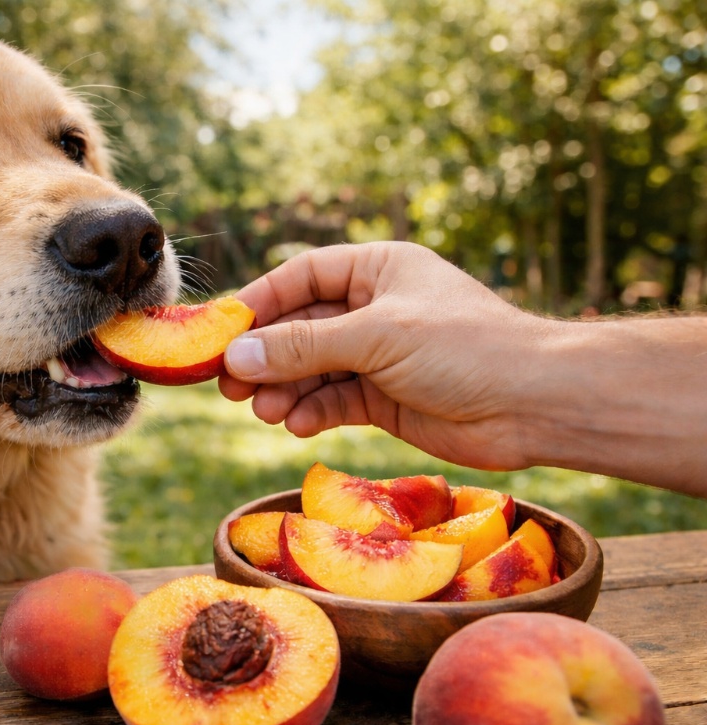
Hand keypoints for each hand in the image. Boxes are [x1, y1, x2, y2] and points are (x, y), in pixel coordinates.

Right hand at [218, 242, 548, 471]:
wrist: (535, 405)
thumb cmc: (466, 349)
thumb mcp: (377, 337)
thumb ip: (303, 347)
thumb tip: (235, 357)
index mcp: (378, 270)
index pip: (301, 277)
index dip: (258, 303)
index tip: (218, 333)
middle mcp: (374, 309)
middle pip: (299, 327)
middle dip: (264, 355)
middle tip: (226, 383)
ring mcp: (379, 356)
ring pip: (311, 369)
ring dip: (283, 389)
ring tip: (262, 409)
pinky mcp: (385, 400)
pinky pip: (333, 402)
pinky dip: (311, 412)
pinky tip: (297, 425)